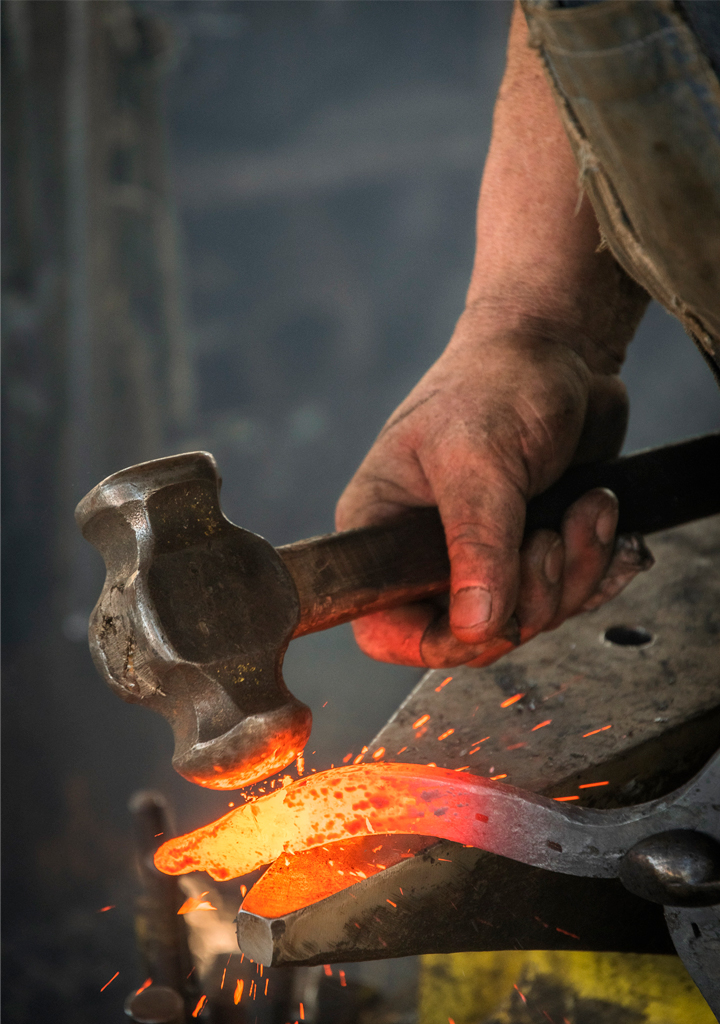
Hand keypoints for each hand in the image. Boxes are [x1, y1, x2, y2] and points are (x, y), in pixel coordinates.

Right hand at [336, 318, 652, 667]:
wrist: (560, 348)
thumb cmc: (496, 381)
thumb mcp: (478, 459)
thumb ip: (476, 544)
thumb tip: (474, 627)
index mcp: (383, 530)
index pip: (382, 627)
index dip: (434, 642)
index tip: (489, 621)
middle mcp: (428, 551)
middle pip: (471, 633)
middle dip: (529, 596)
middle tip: (547, 537)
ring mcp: (484, 554)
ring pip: (528, 619)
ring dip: (573, 572)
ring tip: (585, 509)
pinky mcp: (532, 549)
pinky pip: (567, 597)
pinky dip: (595, 564)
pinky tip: (599, 515)